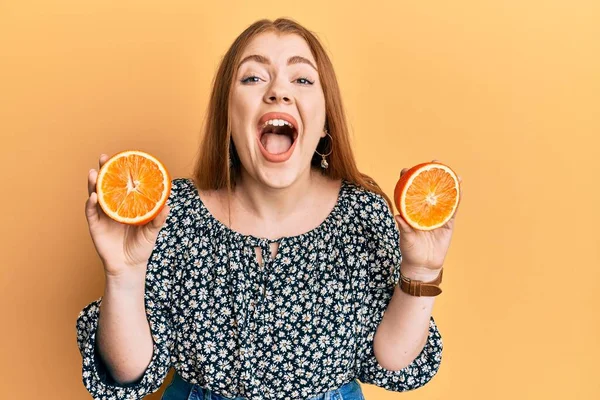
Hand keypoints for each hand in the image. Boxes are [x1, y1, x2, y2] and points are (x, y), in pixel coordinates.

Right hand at [85, 154, 170, 277]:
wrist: (129, 267)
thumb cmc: (141, 248)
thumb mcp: (153, 232)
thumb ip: (159, 219)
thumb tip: (168, 205)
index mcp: (127, 204)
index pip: (123, 184)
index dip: (121, 171)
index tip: (123, 157)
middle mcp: (113, 207)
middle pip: (106, 184)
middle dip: (104, 170)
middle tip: (104, 157)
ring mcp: (103, 215)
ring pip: (95, 195)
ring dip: (94, 183)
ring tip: (94, 172)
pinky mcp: (95, 226)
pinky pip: (91, 212)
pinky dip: (91, 204)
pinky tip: (94, 197)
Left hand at [394, 159, 462, 278]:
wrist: (423, 266)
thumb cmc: (410, 251)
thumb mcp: (405, 238)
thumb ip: (403, 228)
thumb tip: (397, 216)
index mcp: (411, 211)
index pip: (408, 192)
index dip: (408, 179)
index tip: (407, 169)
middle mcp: (424, 210)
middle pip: (427, 189)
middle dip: (431, 175)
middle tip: (433, 162)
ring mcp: (437, 216)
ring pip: (443, 196)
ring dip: (447, 183)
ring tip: (451, 171)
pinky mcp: (447, 223)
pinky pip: (453, 209)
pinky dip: (456, 198)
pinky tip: (459, 188)